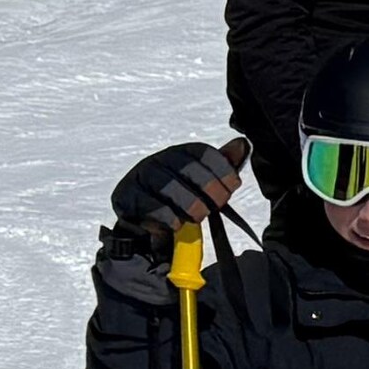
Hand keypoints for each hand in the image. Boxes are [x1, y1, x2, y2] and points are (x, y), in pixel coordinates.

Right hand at [106, 138, 246, 256]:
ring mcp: (139, 177)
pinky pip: (152, 208)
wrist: (145, 224)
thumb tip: (242, 144)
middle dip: (210, 189)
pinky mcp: (126, 198)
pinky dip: (170, 218)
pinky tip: (177, 224)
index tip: (233, 185)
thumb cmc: (180, 200)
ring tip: (198, 217)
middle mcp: (158, 160)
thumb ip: (223, 166)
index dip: (223, 168)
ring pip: (170, 188)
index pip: (203, 152)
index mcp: (179, 153)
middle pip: (188, 168)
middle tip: (218, 205)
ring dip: (191, 206)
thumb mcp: (205, 184)